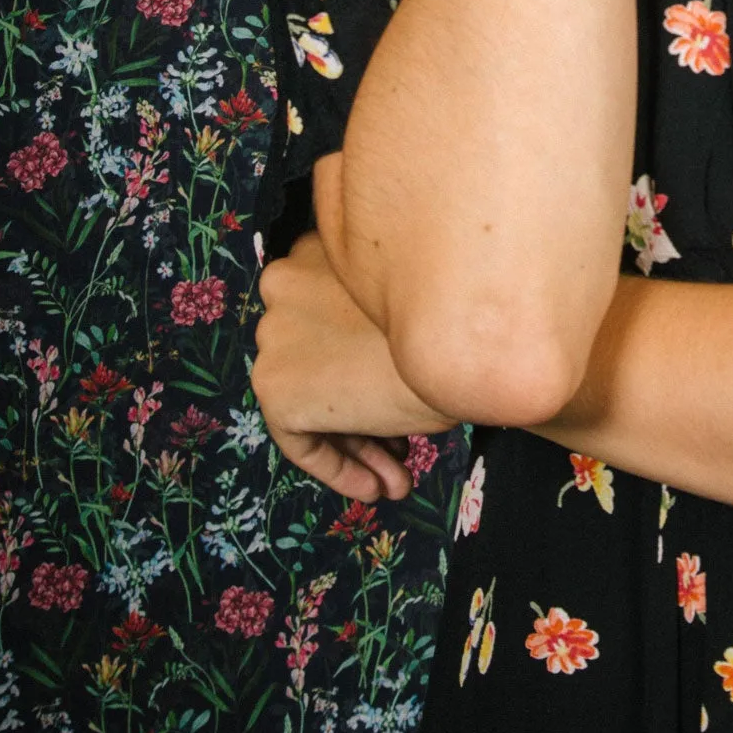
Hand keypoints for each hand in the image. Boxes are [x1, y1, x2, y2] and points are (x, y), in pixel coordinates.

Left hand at [251, 233, 459, 500]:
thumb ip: (380, 318)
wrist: (460, 340)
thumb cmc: (456, 317)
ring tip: (398, 478)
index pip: (329, 316)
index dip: (364, 364)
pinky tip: (376, 487)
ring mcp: (273, 335)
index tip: (398, 395)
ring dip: (357, 442)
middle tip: (402, 447)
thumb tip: (373, 364)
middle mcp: (284, 281)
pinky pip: (299, 437)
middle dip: (361, 409)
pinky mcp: (273, 385)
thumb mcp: (414, 300)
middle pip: (318, 360)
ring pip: (312, 400)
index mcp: (321, 245)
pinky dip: (335, 465)